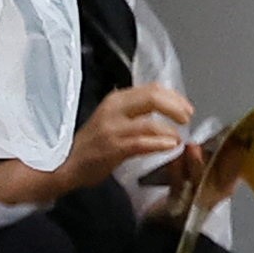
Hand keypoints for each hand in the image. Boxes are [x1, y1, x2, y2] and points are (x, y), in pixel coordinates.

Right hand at [53, 82, 196, 197]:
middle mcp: (114, 109)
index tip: (186, 108)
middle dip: (176, 107)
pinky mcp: (113, 147)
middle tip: (187, 118)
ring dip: (170, 130)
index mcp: (116, 99)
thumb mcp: (113, 119)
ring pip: (150, 123)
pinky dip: (160, 143)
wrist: (65, 164)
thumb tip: (166, 109)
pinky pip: (142, 143)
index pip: (152, 88)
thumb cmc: (92, 144)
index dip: (174, 96)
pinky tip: (170, 146)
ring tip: (179, 137)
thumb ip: (135, 111)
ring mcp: (113, 128)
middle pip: (153, 98)